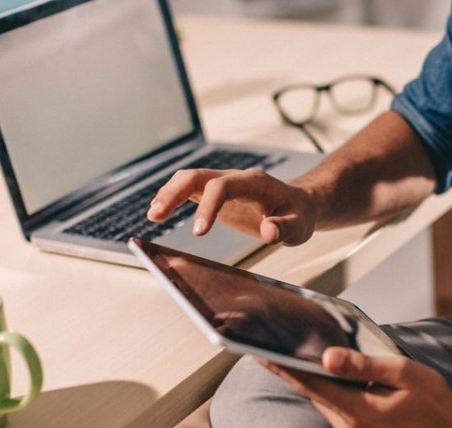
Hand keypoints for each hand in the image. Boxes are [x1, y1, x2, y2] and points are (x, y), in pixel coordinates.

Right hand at [146, 168, 317, 245]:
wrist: (299, 204)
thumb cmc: (298, 214)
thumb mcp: (299, 226)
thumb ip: (285, 229)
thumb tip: (269, 232)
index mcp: (254, 182)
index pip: (223, 187)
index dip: (207, 207)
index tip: (198, 233)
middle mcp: (235, 178)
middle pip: (198, 175)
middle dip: (174, 192)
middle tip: (156, 215)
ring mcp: (224, 183)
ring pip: (189, 179)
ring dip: (168, 194)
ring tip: (152, 216)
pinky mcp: (216, 193)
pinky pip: (190, 189)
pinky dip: (173, 197)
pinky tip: (158, 212)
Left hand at [263, 347, 451, 427]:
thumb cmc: (434, 401)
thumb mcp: (403, 373)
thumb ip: (364, 366)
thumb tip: (327, 357)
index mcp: (357, 410)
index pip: (309, 384)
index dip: (281, 367)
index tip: (258, 353)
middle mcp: (349, 426)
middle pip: (312, 393)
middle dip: (292, 371)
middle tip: (271, 347)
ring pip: (323, 401)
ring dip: (312, 381)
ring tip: (296, 355)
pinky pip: (335, 409)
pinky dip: (328, 391)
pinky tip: (330, 374)